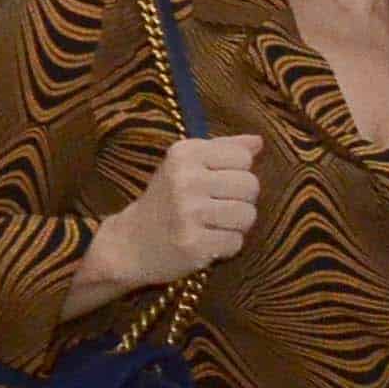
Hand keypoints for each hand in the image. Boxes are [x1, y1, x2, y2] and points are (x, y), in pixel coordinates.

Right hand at [86, 132, 262, 291]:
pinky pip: (236, 242)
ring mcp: (188, 212)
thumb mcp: (186, 165)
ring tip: (213, 225)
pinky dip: (226, 246)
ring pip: (248, 215)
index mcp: (185, 153)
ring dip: (236, 225)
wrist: (129, 244)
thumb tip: (259, 141)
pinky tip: (206, 242)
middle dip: (241, 200)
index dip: (237, 173)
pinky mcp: (193, 244)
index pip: (243, 157)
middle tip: (216, 208)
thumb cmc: (166, 199)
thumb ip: (223, 149)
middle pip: (250, 185)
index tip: (215, 183)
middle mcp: (185, 179)